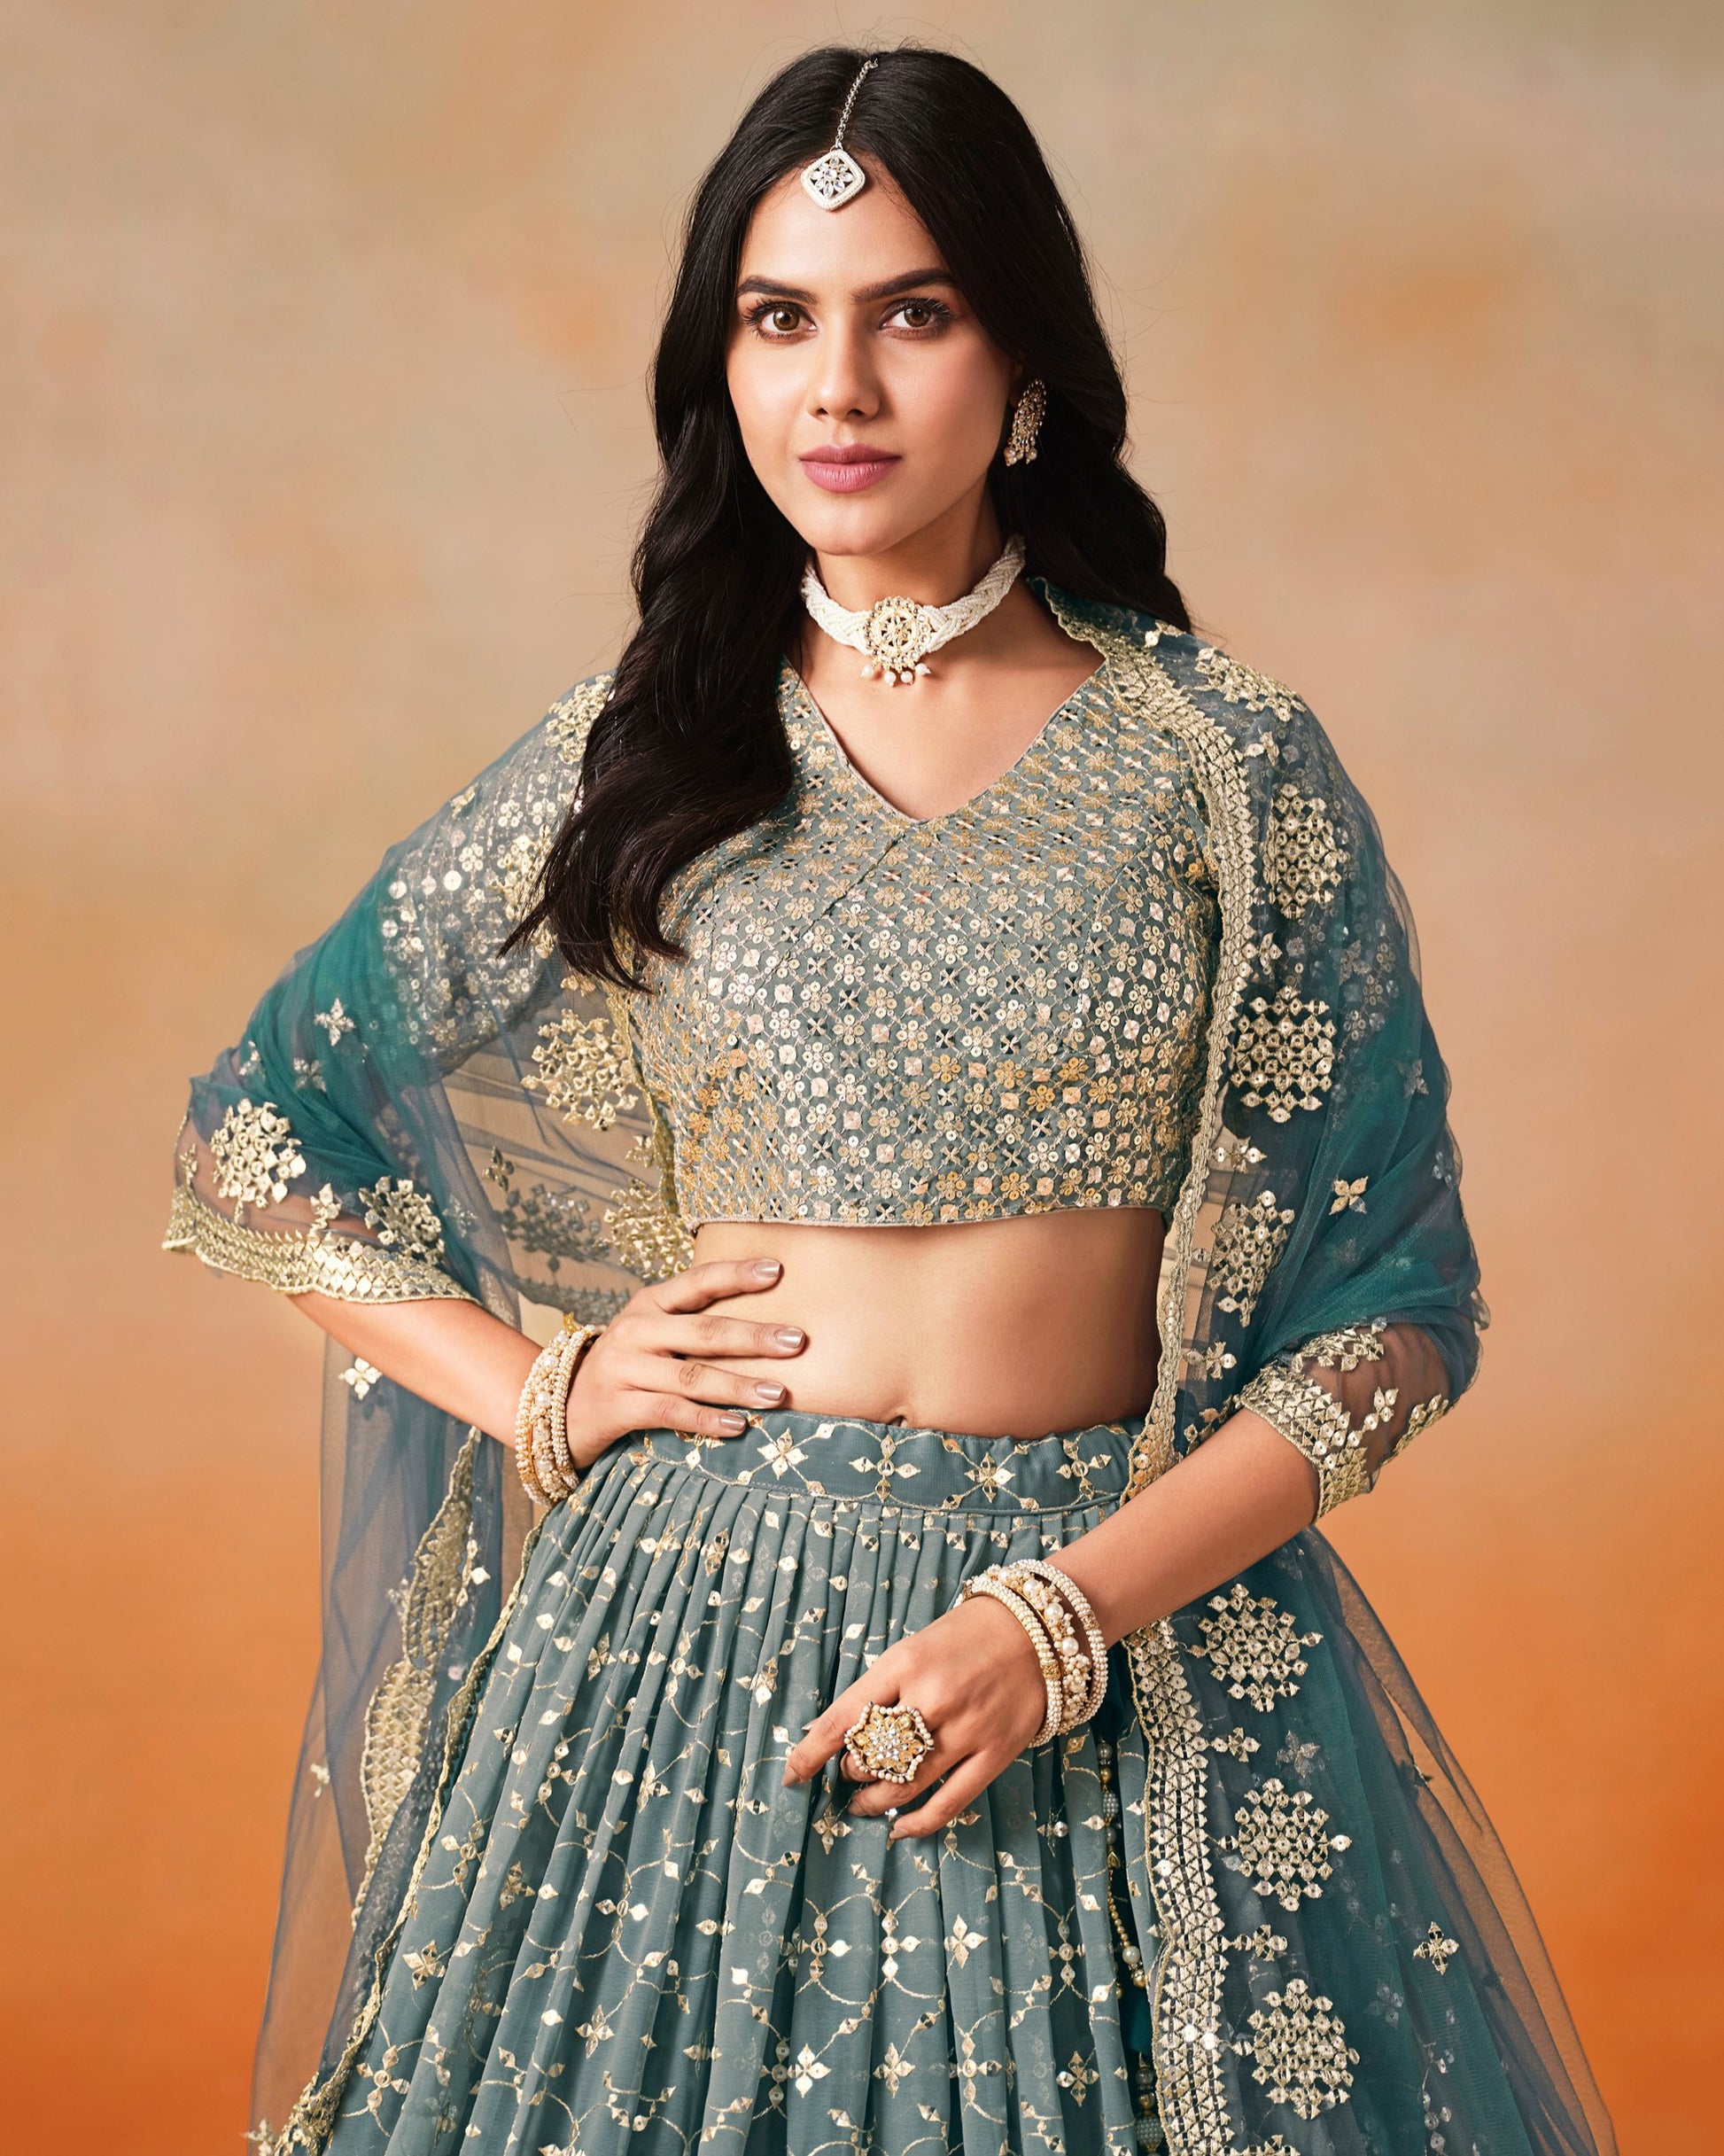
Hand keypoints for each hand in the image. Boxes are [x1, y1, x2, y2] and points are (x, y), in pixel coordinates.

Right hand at [564, 1257, 807, 1470]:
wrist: (560, 1408)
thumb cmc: (627, 1367)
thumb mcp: (651, 1334)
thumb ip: (694, 1324)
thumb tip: (769, 1326)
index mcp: (649, 1304)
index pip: (698, 1282)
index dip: (736, 1274)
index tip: (777, 1270)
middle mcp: (636, 1330)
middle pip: (704, 1331)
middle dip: (754, 1336)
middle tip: (796, 1341)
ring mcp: (625, 1369)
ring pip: (692, 1376)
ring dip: (739, 1385)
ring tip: (778, 1393)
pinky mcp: (618, 1406)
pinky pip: (670, 1412)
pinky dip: (706, 1420)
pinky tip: (737, 1425)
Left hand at [783, 1592, 1047, 1840]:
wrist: (1037, 1629)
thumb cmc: (965, 1636)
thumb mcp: (911, 1648)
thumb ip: (875, 1690)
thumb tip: (826, 1731)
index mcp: (903, 1663)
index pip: (843, 1720)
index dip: (810, 1754)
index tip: (792, 1773)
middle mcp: (933, 1697)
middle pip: (871, 1757)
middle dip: (850, 1772)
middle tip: (845, 1774)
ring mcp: (966, 1729)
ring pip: (904, 1785)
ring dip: (874, 1801)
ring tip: (861, 1803)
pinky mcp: (995, 1754)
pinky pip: (949, 1803)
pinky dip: (918, 1823)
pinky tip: (899, 1829)